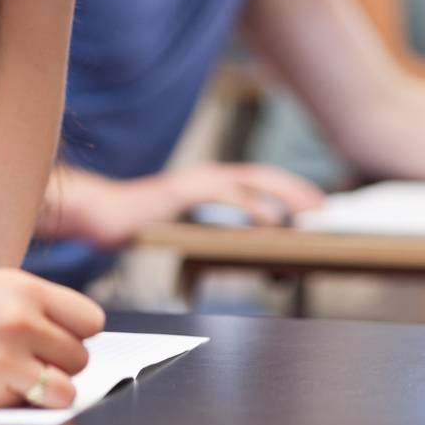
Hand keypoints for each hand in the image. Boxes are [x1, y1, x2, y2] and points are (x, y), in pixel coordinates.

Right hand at [0, 268, 103, 407]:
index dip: (77, 333)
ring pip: (69, 384)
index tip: (61, 339)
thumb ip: (23, 305)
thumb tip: (57, 330)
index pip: (88, 317)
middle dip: (61, 362)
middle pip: (80, 353)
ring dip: (52, 387)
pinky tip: (0, 391)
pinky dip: (28, 404)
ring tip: (21, 380)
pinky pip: (39, 403)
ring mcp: (10, 356)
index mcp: (23, 286)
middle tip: (33, 362)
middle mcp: (24, 318)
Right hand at [47, 163, 323, 248]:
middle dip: (295, 189)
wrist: (100, 215)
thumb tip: (243, 248)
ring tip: (309, 210)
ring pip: (249, 181)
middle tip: (324, 207)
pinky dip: (252, 206)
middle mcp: (205, 176)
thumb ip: (212, 233)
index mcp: (208, 183)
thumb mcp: (183, 229)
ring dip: (282, 194)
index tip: (314, 203)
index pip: (256, 181)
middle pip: (261, 176)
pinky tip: (270, 219)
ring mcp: (194, 181)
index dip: (287, 188)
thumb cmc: (138, 226)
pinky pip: (225, 196)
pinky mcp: (183, 192)